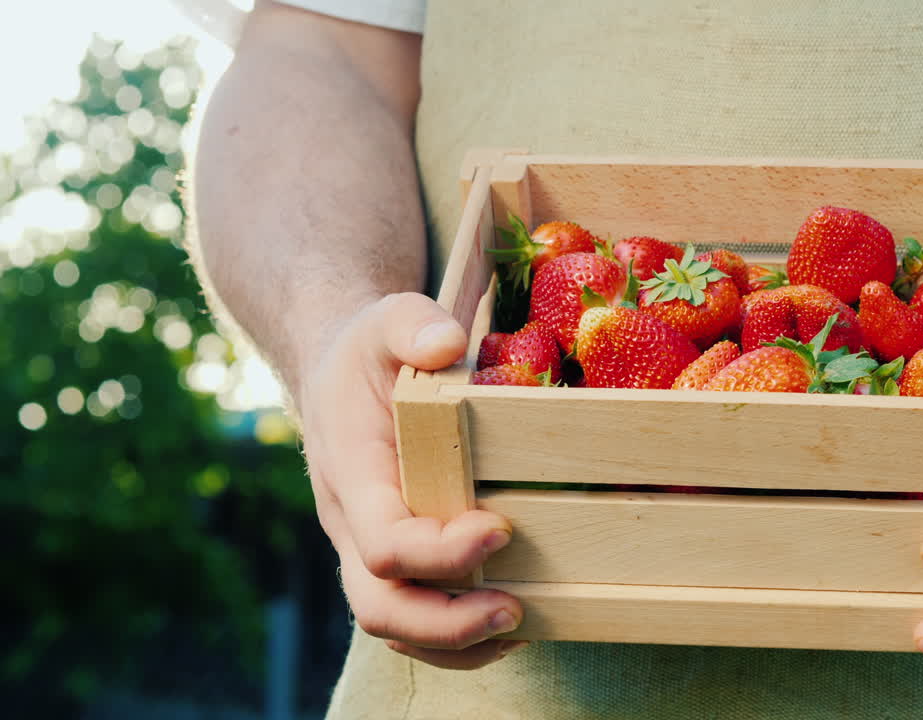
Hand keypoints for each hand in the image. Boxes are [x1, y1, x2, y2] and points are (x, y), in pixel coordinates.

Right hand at [297, 293, 527, 669]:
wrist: (340, 372)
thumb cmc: (369, 349)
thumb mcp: (386, 318)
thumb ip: (411, 324)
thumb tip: (446, 344)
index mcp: (353, 476)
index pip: (383, 542)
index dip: (440, 552)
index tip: (499, 528)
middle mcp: (354, 525)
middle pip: (381, 607)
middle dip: (447, 623)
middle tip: (514, 609)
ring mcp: (371, 548)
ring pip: (396, 625)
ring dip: (457, 642)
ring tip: (522, 625)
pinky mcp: (397, 557)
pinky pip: (415, 616)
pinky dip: (458, 636)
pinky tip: (513, 621)